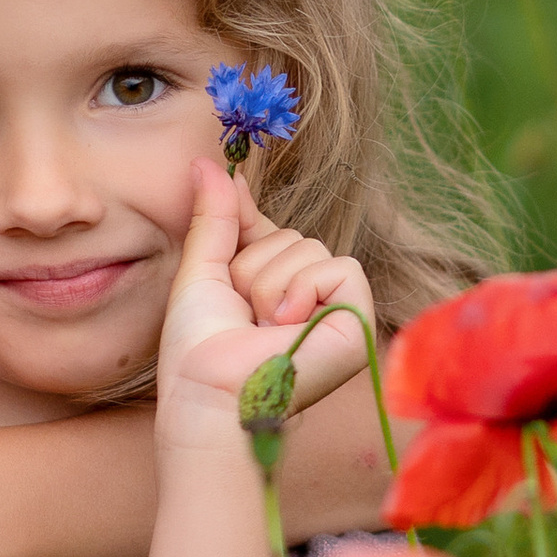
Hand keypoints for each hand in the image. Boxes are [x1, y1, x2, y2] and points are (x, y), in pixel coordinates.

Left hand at [158, 165, 376, 451]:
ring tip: (259, 328)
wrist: (206, 394)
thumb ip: (213, 217)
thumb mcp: (201, 270)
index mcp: (276, 285)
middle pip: (289, 235)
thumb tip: (206, 162)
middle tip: (242, 315)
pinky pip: (339, 268)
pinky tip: (285, 327)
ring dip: (268, 285)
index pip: (269, 228)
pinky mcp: (358, 322)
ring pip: (307, 248)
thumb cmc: (197, 350)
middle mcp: (309, 297)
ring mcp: (336, 310)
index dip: (243, 230)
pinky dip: (303, 291)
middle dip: (251, 269)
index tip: (227, 239)